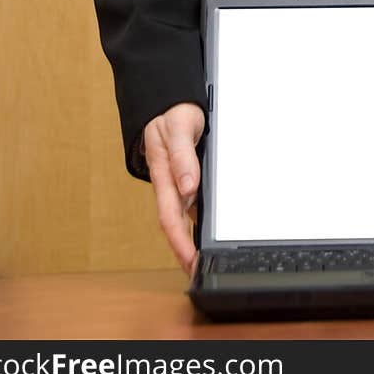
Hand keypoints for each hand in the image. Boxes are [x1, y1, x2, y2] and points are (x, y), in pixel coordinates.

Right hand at [143, 102, 205, 274]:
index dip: (179, 242)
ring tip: (205, 259)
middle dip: (185, 251)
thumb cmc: (170, 114)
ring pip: (184, 216)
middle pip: (175, 224)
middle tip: (199, 272)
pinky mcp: (185, 178)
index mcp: (164, 174)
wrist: (167, 102)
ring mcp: (177, 182)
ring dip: (192, 238)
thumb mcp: (178, 128)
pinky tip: (210, 228)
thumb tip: (188, 186)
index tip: (190, 260)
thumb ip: (182, 156)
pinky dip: (199, 218)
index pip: (169, 216)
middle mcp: (169, 183)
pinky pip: (191, 202)